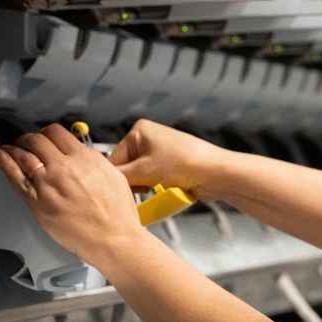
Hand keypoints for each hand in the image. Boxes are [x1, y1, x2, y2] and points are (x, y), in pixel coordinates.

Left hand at [0, 124, 142, 266]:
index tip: (46, 137)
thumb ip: (93, 162)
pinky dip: (5, 162)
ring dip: (15, 148)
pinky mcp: (37, 202)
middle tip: (27, 142)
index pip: (56, 132)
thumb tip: (82, 157)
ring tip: (10, 148)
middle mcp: (64, 167)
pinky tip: (1, 156)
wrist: (114, 239)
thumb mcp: (113, 176)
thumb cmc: (118, 215)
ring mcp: (48, 183)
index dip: (48, 133)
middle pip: (37, 140)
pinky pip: (15, 176)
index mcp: (85, 158)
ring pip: (23, 155)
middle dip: (30, 139)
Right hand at [109, 119, 227, 196]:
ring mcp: (162, 153)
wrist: (217, 173)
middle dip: (135, 183)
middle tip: (145, 189)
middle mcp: (150, 139)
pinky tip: (168, 190)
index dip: (118, 177)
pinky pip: (156, 181)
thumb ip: (121, 177)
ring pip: (142, 177)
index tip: (119, 190)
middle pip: (128, 168)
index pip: (114, 158)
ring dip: (147, 188)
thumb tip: (104, 183)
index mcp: (140, 131)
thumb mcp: (145, 171)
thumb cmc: (186, 164)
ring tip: (160, 188)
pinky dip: (159, 189)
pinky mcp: (172, 167)